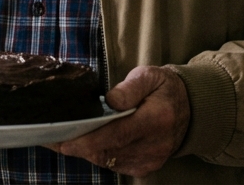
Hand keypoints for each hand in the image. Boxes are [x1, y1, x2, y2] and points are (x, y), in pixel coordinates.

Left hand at [50, 65, 190, 177]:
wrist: (189, 110)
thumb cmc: (164, 90)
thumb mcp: (150, 76)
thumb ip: (130, 87)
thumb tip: (110, 101)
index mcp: (156, 119)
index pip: (116, 135)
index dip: (87, 140)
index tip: (63, 140)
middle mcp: (155, 145)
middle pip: (107, 151)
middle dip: (78, 145)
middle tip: (54, 136)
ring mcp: (150, 160)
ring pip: (107, 160)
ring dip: (86, 150)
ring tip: (67, 137)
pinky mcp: (145, 168)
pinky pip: (114, 165)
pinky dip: (99, 154)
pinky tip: (90, 142)